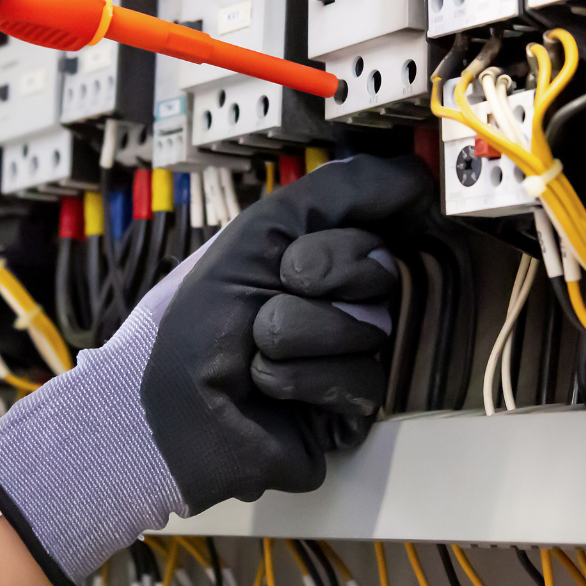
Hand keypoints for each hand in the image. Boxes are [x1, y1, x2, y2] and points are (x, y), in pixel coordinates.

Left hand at [0, 155, 437, 585]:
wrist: (168, 407)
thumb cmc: (199, 315)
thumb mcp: (263, 229)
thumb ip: (341, 190)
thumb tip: (417, 176)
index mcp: (327, 250)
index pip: (386, 221)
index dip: (343, 235)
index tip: (304, 251)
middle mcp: (348, 298)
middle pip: (381, 270)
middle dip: (315, 276)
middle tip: (273, 292)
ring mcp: (354, 353)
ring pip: (373, 327)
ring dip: (298, 331)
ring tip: (258, 348)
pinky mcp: (354, 409)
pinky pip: (362, 381)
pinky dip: (302, 379)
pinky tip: (270, 387)